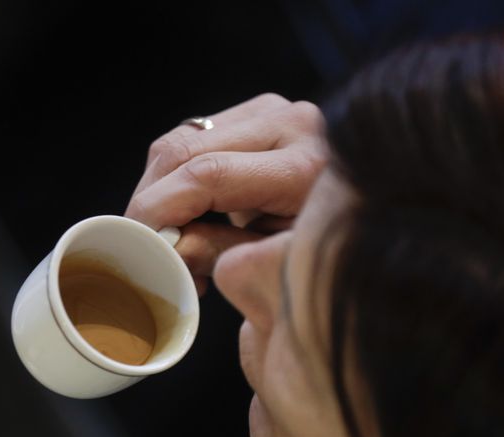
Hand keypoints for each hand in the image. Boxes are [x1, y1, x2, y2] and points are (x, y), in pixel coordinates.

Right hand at [124, 93, 325, 294]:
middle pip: (184, 150)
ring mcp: (272, 111)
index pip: (208, 175)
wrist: (369, 218)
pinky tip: (182, 215)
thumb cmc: (328, 248)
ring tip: (165, 238)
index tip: (135, 243)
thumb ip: (221, 251)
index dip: (159, 209)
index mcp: (305, 165)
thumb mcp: (279, 258)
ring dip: (157, 189)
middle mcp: (289, 123)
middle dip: (148, 200)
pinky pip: (194, 139)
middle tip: (137, 245)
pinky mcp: (258, 113)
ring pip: (180, 140)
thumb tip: (167, 250)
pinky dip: (175, 178)